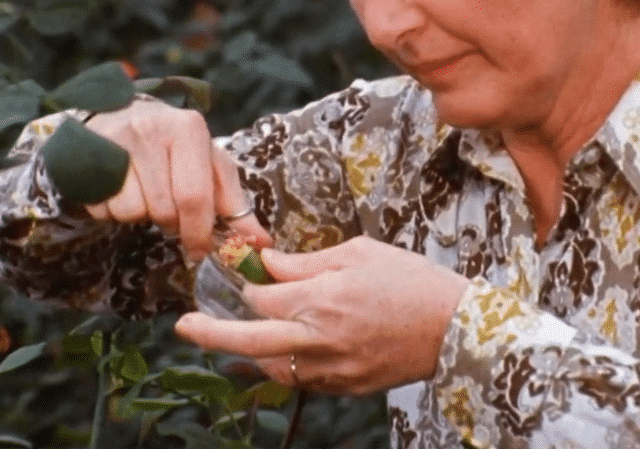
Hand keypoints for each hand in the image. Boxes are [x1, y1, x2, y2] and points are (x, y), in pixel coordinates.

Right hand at [82, 99, 271, 255]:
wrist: (118, 114)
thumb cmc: (173, 145)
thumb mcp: (209, 163)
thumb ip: (234, 202)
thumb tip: (260, 241)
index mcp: (188, 129)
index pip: (196, 196)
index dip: (199, 232)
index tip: (199, 250)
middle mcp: (151, 129)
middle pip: (165, 208)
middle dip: (171, 224)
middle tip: (170, 212)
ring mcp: (115, 141)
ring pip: (133, 212)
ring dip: (142, 216)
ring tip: (144, 192)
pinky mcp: (86, 157)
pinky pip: (104, 209)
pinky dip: (114, 211)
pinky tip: (121, 189)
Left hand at [173, 236, 470, 395]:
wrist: (456, 328)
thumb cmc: (411, 281)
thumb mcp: (359, 254)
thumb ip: (307, 261)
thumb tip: (267, 264)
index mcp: (321, 299)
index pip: (259, 298)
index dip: (243, 286)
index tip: (236, 274)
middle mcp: (318, 338)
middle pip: (248, 340)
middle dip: (210, 333)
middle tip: (183, 327)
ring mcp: (330, 369)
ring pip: (271, 367)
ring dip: (246, 353)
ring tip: (231, 340)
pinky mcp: (345, 386)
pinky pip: (300, 380)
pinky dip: (282, 366)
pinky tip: (278, 353)